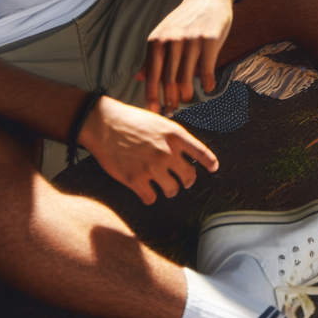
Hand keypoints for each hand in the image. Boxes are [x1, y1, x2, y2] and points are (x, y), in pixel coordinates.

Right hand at [80, 96, 218, 204]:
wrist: (103, 124)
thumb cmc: (129, 120)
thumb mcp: (159, 121)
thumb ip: (173, 138)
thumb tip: (185, 153)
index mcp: (175, 135)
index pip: (202, 153)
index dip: (210, 163)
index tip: (213, 168)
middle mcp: (166, 152)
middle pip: (189, 176)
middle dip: (187, 181)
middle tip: (183, 182)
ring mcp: (151, 167)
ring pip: (172, 190)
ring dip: (170, 190)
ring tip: (165, 188)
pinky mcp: (135, 179)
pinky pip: (151, 198)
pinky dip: (149, 196)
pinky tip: (146, 192)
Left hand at [137, 0, 234, 113]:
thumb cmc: (186, 18)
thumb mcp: (164, 34)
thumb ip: (152, 57)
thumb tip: (138, 78)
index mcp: (157, 41)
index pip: (152, 74)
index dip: (152, 95)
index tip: (154, 110)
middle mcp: (172, 41)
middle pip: (168, 78)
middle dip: (169, 98)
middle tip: (172, 109)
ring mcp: (191, 41)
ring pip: (186, 76)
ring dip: (187, 92)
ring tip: (187, 99)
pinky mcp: (210, 41)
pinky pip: (207, 68)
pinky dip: (207, 82)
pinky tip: (208, 88)